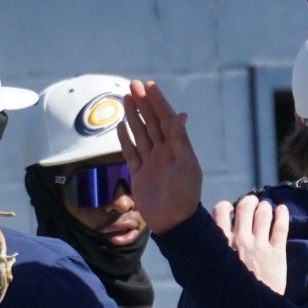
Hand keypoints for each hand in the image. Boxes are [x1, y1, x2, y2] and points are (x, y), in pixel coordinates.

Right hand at [119, 80, 202, 233]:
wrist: (173, 222)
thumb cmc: (184, 195)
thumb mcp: (186, 166)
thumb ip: (180, 140)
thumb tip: (181, 114)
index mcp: (177, 149)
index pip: (166, 120)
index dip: (158, 102)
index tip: (149, 86)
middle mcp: (164, 153)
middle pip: (151, 123)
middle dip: (143, 104)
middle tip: (133, 85)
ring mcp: (150, 163)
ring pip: (140, 134)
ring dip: (134, 116)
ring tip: (126, 98)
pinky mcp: (139, 175)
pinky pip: (130, 153)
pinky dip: (125, 139)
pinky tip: (121, 126)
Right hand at [211, 195, 289, 294]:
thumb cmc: (225, 298)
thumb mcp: (206, 277)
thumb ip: (204, 260)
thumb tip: (193, 253)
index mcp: (220, 244)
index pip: (219, 212)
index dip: (226, 207)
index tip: (230, 209)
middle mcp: (240, 240)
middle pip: (245, 207)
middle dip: (249, 201)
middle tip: (253, 204)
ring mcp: (259, 245)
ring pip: (263, 213)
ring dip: (265, 207)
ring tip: (266, 208)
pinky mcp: (276, 253)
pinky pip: (281, 227)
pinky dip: (282, 214)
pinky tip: (282, 210)